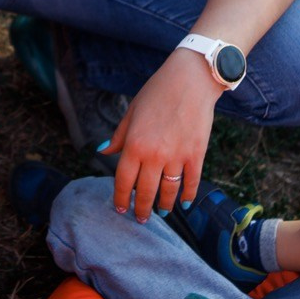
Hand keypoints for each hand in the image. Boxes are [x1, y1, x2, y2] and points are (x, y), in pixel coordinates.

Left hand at [104, 48, 220, 222]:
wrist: (190, 80)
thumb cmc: (157, 93)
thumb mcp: (131, 112)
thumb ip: (119, 137)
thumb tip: (103, 152)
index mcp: (134, 144)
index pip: (123, 180)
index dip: (120, 197)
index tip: (120, 208)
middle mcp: (154, 155)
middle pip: (145, 191)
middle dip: (141, 208)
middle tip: (140, 218)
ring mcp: (177, 156)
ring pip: (168, 191)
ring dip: (164, 205)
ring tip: (162, 213)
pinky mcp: (196, 154)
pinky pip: (191, 182)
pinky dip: (187, 195)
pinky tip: (183, 202)